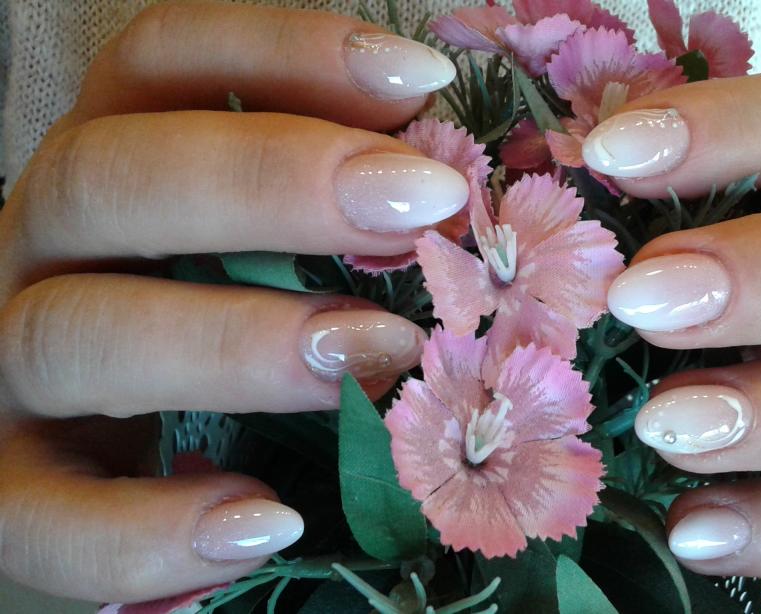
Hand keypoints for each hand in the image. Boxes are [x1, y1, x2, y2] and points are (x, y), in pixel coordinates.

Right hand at [0, 2, 462, 602]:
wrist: (94, 464)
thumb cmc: (213, 332)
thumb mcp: (267, 255)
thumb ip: (334, 218)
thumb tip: (457, 197)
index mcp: (111, 166)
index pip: (163, 62)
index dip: (285, 52)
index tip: (422, 80)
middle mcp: (40, 247)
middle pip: (107, 176)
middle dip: (269, 183)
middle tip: (420, 206)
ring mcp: (9, 368)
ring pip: (75, 334)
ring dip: (235, 343)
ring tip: (376, 358)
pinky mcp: (6, 494)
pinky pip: (47, 517)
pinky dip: (149, 529)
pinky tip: (267, 523)